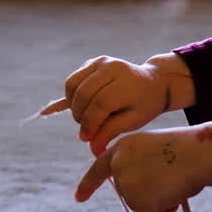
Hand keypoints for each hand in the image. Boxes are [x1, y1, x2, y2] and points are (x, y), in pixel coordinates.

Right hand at [42, 54, 194, 156]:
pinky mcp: (92, 62)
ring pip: (72, 85)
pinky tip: (59, 109)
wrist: (153, 82)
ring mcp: (101, 62)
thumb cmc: (144, 105)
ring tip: (84, 118)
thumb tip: (92, 150)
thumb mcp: (133, 121)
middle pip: (83, 94)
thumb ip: (111, 132)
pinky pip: (72, 81)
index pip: (99, 104)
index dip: (89, 124)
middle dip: (79, 116)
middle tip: (86, 130)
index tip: (87, 138)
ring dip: (73, 106)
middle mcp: (112, 68)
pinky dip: (70, 97)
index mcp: (127, 83)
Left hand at [75, 123, 211, 211]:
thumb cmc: (187, 150)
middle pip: (128, 194)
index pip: (100, 168)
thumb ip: (142, 167)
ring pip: (140, 206)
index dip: (89, 184)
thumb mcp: (155, 151)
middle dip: (149, 195)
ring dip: (159, 202)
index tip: (78, 198)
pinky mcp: (134, 198)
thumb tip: (148, 193)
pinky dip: (162, 211)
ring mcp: (125, 182)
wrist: (198, 153)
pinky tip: (172, 194)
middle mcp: (118, 164)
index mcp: (123, 147)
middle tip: (170, 180)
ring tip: (173, 183)